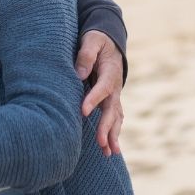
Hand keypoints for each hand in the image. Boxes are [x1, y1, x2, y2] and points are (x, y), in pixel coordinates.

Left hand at [75, 30, 124, 156]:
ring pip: (115, 118)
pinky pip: (113, 118)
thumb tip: (79, 74)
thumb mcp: (92, 40)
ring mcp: (114, 95)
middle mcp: (114, 87)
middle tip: (101, 143)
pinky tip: (110, 148)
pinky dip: (113, 133)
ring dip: (113, 135)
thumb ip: (86, 55)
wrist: (110, 42)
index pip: (101, 88)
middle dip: (106, 127)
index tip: (82, 111)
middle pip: (111, 109)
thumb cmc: (97, 40)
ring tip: (109, 153)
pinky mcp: (110, 100)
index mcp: (110, 72)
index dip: (93, 100)